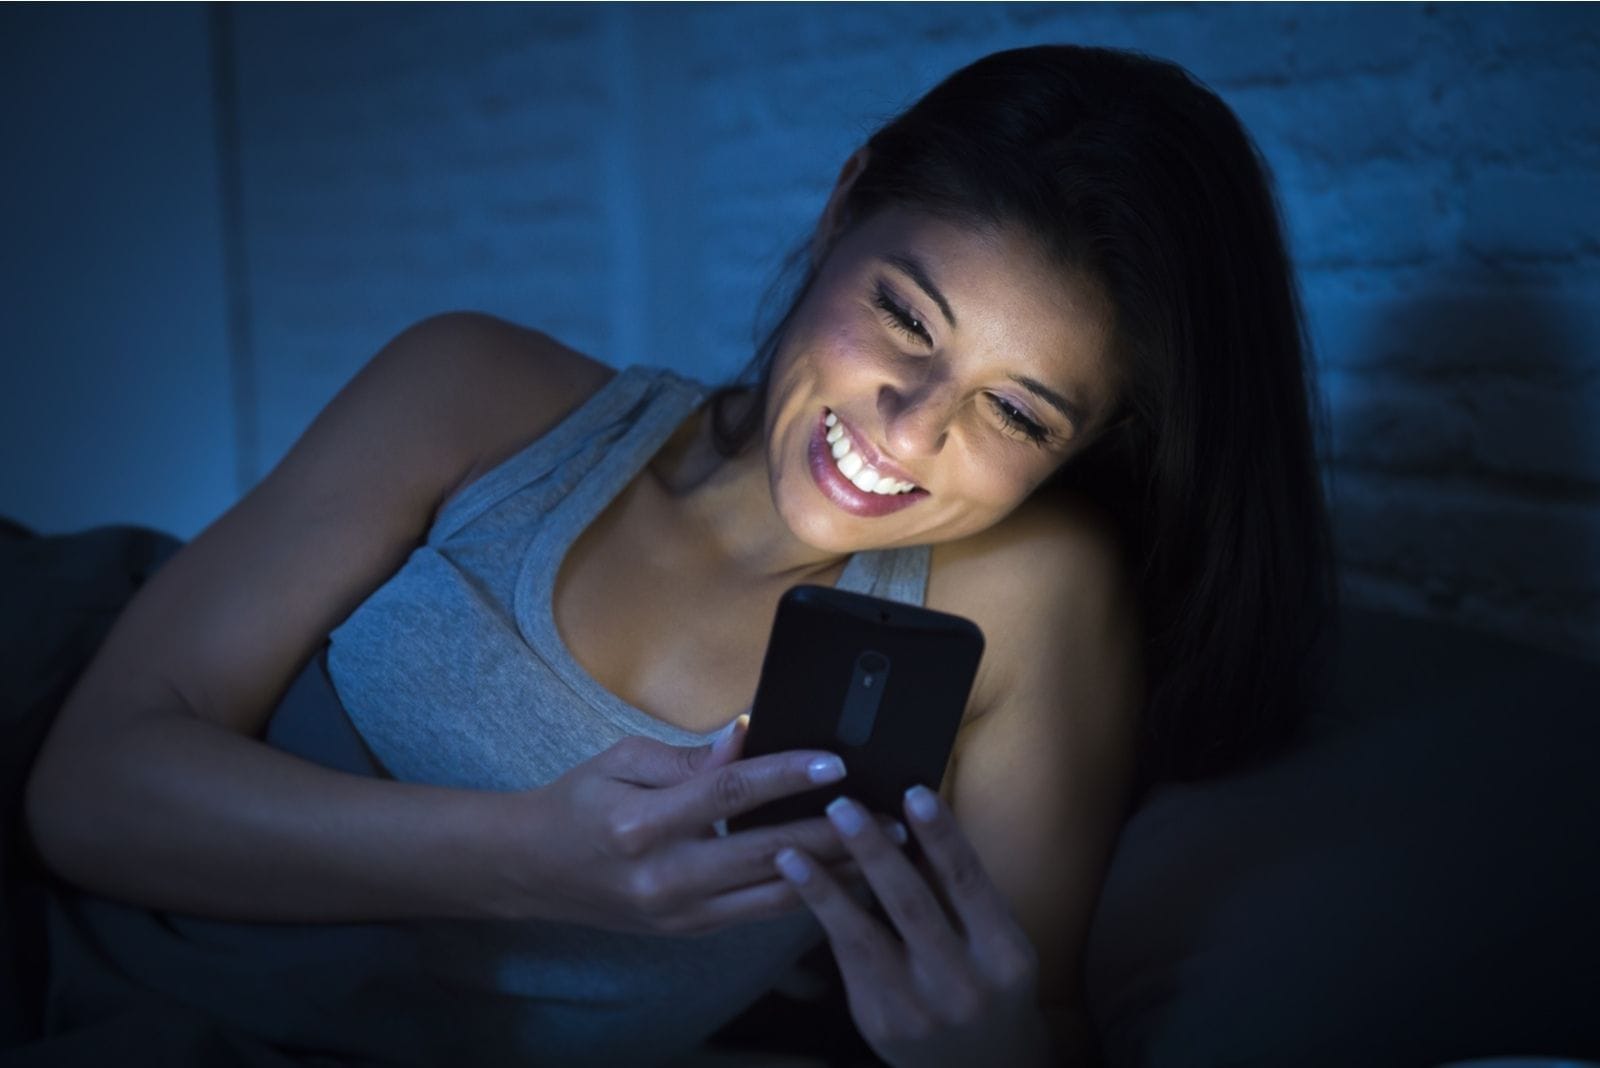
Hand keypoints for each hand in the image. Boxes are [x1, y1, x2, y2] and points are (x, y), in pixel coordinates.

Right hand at [496, 722, 868, 934]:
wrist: (535, 869)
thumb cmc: (580, 802)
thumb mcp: (623, 758)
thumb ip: (689, 756)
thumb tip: (749, 736)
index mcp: (644, 825)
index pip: (730, 796)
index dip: (786, 776)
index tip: (835, 763)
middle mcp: (666, 878)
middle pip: (769, 855)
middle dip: (836, 836)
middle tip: (891, 819)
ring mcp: (681, 914)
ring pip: (776, 897)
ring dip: (836, 873)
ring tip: (886, 851)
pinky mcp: (693, 930)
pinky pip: (762, 913)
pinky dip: (807, 894)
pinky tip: (844, 876)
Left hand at [773, 787, 1052, 1067]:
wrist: (983, 1067)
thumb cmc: (987, 979)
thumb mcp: (996, 937)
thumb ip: (960, 888)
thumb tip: (912, 816)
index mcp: (1004, 953)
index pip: (968, 882)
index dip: (941, 836)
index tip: (913, 792)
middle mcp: (964, 984)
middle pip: (912, 905)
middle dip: (873, 852)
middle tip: (841, 806)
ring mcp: (919, 1009)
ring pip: (865, 936)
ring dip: (825, 888)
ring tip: (792, 849)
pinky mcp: (880, 1022)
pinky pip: (848, 959)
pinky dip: (823, 916)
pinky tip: (798, 884)